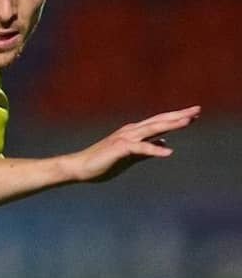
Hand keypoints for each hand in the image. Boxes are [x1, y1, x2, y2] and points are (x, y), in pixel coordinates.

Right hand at [66, 105, 200, 182]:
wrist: (80, 167)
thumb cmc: (103, 162)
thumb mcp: (130, 156)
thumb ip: (147, 150)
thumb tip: (164, 143)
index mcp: (134, 132)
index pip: (159, 123)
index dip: (176, 118)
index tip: (194, 114)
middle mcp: (131, 131)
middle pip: (159, 121)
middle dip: (178, 115)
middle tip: (197, 109)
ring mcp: (125, 138)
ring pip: (152, 129)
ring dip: (170, 125)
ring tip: (188, 121)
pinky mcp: (120, 149)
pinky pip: (140, 149)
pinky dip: (154, 150)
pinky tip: (168, 153)